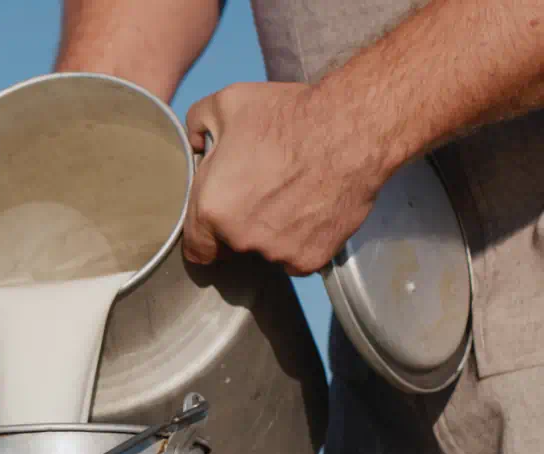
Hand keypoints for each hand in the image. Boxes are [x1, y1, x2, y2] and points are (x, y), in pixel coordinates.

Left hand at [183, 82, 391, 274]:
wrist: (353, 129)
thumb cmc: (288, 115)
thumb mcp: (227, 103)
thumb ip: (196, 124)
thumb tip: (194, 144)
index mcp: (211, 209)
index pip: (196, 248)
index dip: (206, 236)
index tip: (218, 225)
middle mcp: (240, 238)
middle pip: (233, 247)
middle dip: (241, 227)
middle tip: (264, 195)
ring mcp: (277, 252)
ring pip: (267, 252)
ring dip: (274, 234)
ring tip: (293, 198)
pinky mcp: (310, 257)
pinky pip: (298, 257)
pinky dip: (304, 240)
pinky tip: (312, 209)